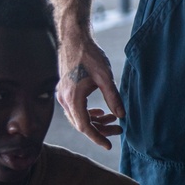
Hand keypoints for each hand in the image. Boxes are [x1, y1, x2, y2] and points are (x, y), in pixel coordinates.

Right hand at [56, 30, 124, 149]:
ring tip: (114, 120)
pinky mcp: (65, 92)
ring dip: (95, 122)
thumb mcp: (105, 77)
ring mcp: (63, 96)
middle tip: (118, 131)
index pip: (84, 127)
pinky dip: (89, 114)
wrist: (73, 39)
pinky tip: (101, 112)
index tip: (109, 145)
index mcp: (73, 99)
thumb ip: (113, 98)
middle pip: (81, 124)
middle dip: (100, 130)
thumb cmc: (89, 55)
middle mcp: (64, 101)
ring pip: (79, 118)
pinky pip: (76, 110)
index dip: (97, 138)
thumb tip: (121, 115)